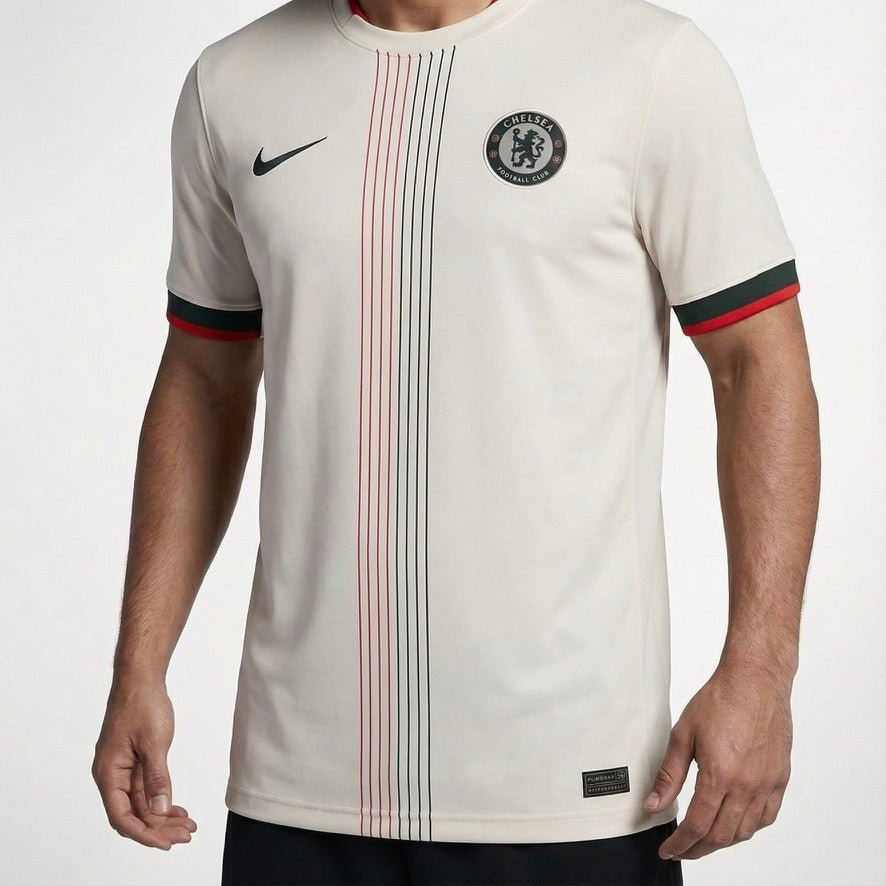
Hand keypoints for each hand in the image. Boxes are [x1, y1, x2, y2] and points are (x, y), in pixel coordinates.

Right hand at [92, 682, 196, 849]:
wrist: (141, 679)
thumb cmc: (142, 705)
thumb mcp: (154, 743)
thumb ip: (156, 778)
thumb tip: (160, 809)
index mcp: (108, 773)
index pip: (122, 817)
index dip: (144, 834)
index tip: (166, 843)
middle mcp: (112, 775)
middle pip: (133, 814)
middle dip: (158, 828)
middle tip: (185, 835)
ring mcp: (123, 769)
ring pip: (141, 803)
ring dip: (162, 816)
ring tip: (187, 826)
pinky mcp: (134, 762)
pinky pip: (145, 789)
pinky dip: (161, 800)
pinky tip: (178, 809)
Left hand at [643, 663, 791, 860]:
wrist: (755, 681)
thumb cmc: (720, 700)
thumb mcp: (683, 734)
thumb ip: (668, 775)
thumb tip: (653, 804)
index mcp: (720, 775)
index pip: (698, 825)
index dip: (681, 843)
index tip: (668, 849)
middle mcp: (747, 785)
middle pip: (721, 835)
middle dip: (698, 848)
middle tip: (682, 849)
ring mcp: (767, 784)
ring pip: (745, 831)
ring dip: (722, 841)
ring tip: (704, 839)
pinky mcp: (780, 778)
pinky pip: (767, 817)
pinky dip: (748, 828)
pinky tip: (735, 824)